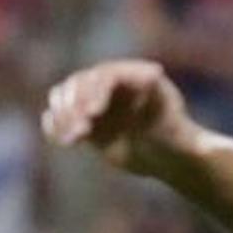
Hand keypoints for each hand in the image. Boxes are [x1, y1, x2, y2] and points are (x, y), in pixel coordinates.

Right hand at [40, 60, 196, 177]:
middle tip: (80, 133)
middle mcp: (111, 84)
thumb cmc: (176, 139)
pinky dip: (56, 125)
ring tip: (71, 140)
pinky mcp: (85, 119)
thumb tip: (163, 85)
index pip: (106, 76)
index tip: (92, 113)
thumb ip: (166, 109)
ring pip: (67, 97)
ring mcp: (96, 100)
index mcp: (134, 76)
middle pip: (81, 84)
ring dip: (63, 115)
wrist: (166, 156)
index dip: (95, 92)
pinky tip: (61, 140)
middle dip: (76, 106)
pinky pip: (62, 116)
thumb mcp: (174, 127)